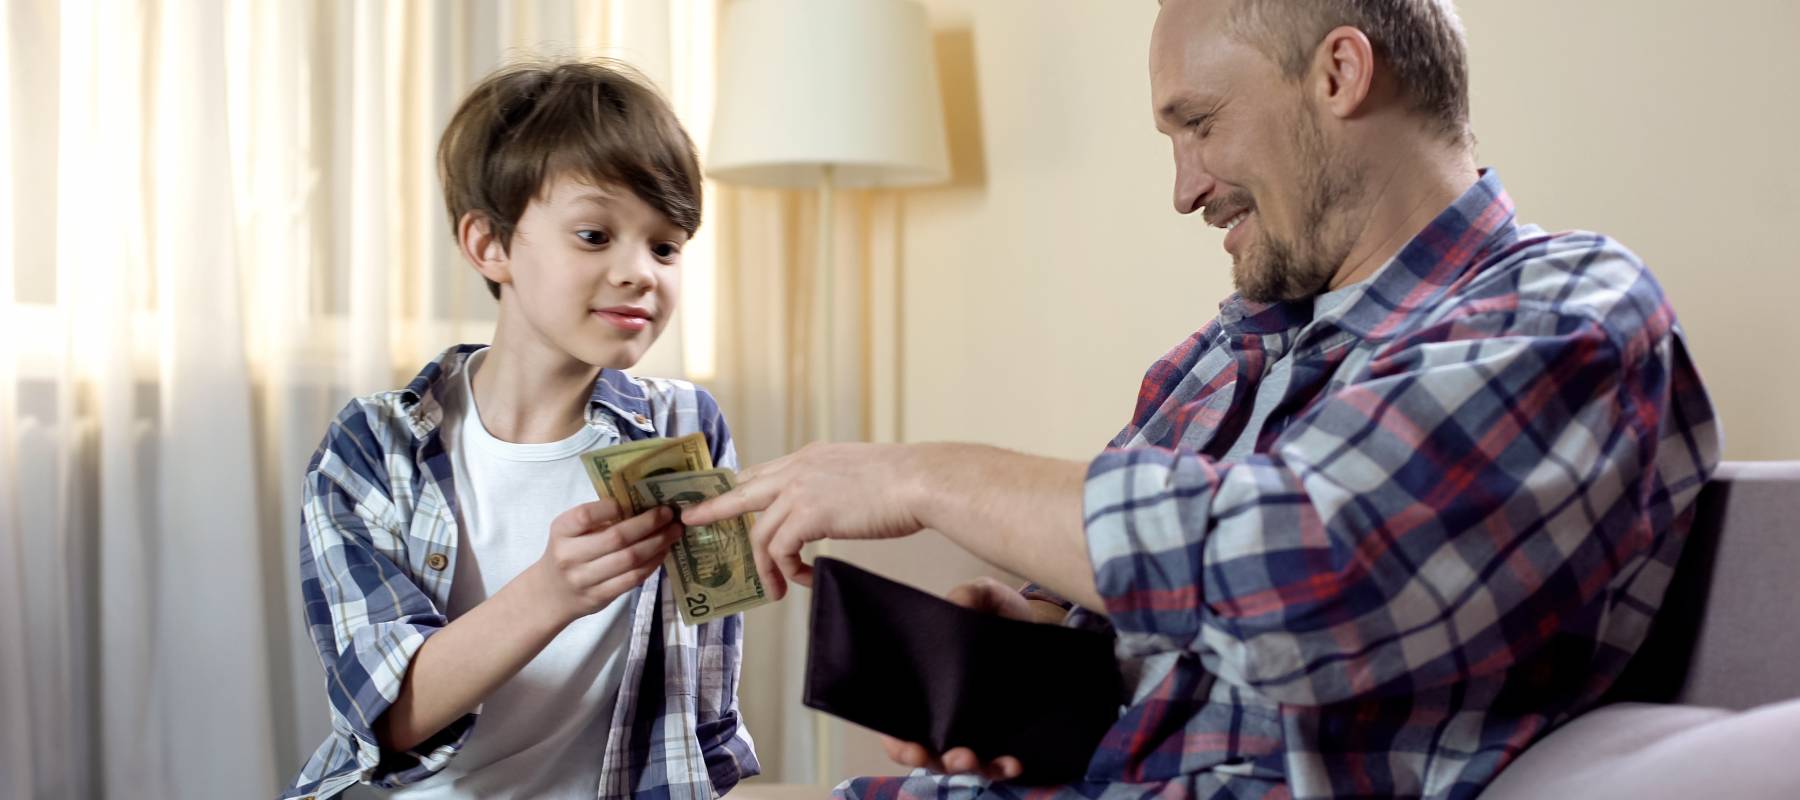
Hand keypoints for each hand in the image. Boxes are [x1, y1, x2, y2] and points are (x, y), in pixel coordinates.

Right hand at [529, 499, 681, 623]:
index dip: (613, 507)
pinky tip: (663, 552)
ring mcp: (584, 579)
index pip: (586, 515)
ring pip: (629, 559)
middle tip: (669, 514)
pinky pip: (632, 579)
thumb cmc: (568, 552)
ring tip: (673, 532)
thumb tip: (641, 503)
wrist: (551, 594)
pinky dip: (652, 564)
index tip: (638, 501)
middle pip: (616, 538)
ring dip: (657, 544)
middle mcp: (570, 555)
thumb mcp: (570, 531)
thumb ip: (597, 519)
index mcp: (562, 531)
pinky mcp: (599, 597)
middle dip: (648, 524)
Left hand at [679, 442, 932, 600]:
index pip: (760, 473)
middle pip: (740, 493)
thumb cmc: (902, 483)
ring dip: (765, 566)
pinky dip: (787, 570)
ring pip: (760, 533)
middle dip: (712, 509)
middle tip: (691, 522)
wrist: (920, 481)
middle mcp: (797, 469)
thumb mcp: (855, 473)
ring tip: (775, 589)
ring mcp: (800, 490)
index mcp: (809, 458)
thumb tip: (828, 510)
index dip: (738, 491)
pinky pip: (780, 549)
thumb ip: (831, 485)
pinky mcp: (808, 514)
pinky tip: (803, 579)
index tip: (723, 504)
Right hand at [877, 576, 1051, 781]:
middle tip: (957, 755)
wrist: (1036, 627)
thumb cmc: (997, 612)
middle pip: (926, 751)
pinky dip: (1001, 768)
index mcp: (922, 683)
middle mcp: (941, 712)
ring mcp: (970, 728)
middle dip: (936, 760)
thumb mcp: (984, 595)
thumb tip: (958, 606)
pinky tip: (1014, 763)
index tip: (912, 747)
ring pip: (959, 762)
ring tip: (977, 759)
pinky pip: (994, 762)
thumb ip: (970, 596)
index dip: (899, 741)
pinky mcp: (998, 736)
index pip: (897, 723)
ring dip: (968, 768)